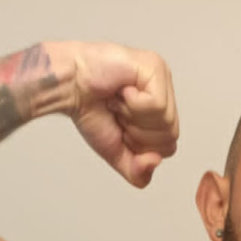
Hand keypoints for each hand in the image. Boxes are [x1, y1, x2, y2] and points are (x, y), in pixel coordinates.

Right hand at [70, 42, 178, 186]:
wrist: (69, 87)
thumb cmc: (90, 110)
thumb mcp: (116, 153)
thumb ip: (137, 172)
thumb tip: (155, 161)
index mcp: (159, 112)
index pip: (168, 148)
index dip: (141, 147)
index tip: (120, 126)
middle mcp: (164, 93)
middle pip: (171, 137)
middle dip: (138, 135)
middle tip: (118, 113)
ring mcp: (162, 78)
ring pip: (166, 122)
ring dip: (133, 118)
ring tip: (119, 101)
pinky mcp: (156, 67)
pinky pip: (158, 105)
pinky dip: (134, 105)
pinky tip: (122, 91)